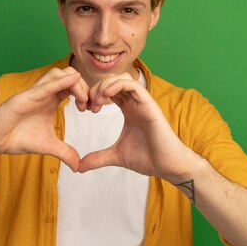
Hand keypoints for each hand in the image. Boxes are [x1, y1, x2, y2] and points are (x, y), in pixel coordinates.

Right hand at [0, 67, 88, 170]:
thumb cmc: (17, 138)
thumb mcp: (48, 146)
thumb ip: (65, 153)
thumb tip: (79, 166)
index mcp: (51, 99)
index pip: (74, 87)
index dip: (88, 94)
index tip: (94, 110)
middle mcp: (44, 92)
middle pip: (70, 76)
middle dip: (85, 87)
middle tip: (91, 106)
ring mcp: (34, 92)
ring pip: (58, 73)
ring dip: (75, 83)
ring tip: (83, 101)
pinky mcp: (24, 97)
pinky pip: (45, 85)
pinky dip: (60, 81)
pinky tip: (74, 80)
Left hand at [78, 73, 199, 180]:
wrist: (167, 166)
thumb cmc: (147, 158)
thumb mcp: (116, 156)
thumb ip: (98, 158)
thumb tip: (79, 167)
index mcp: (128, 109)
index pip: (108, 90)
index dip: (93, 94)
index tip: (84, 109)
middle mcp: (135, 102)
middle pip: (112, 80)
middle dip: (96, 88)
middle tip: (87, 105)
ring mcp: (142, 102)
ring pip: (122, 78)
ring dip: (105, 85)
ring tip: (96, 100)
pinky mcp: (149, 105)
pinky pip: (133, 85)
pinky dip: (117, 85)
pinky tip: (106, 96)